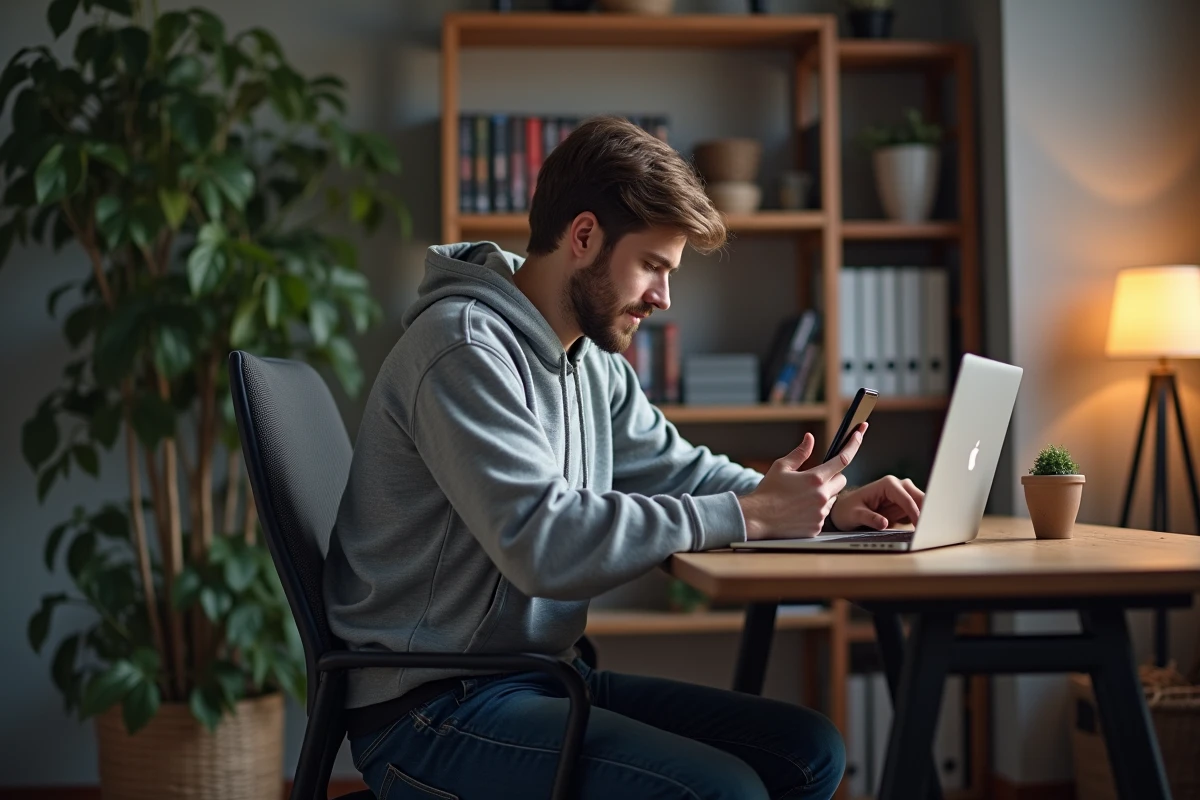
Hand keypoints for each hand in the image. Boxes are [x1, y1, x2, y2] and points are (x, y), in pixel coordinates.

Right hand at [738, 423, 866, 539]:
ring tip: (801, 498)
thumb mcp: (781, 467)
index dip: (853, 444)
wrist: (756, 518)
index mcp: (814, 478)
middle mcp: (821, 496)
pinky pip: (823, 515)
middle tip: (815, 479)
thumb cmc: (767, 492)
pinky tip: (799, 511)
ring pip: (833, 499)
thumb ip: (800, 453)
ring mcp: (820, 513)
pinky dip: (815, 511)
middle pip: (842, 481)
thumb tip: (810, 438)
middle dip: (833, 477)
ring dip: (824, 495)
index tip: (860, 433)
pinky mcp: (817, 527)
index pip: (843, 459)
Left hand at [828, 476, 924, 530]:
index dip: (915, 512)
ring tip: (930, 531)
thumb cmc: (848, 510)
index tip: (920, 525)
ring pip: (922, 504)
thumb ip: (869, 518)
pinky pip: (918, 511)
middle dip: (927, 511)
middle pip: (920, 498)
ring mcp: (903, 494)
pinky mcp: (905, 504)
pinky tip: (924, 529)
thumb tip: (884, 523)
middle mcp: (898, 486)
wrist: (845, 511)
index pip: (906, 498)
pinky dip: (922, 519)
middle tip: (931, 528)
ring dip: (927, 516)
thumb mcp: (855, 515)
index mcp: (887, 484)